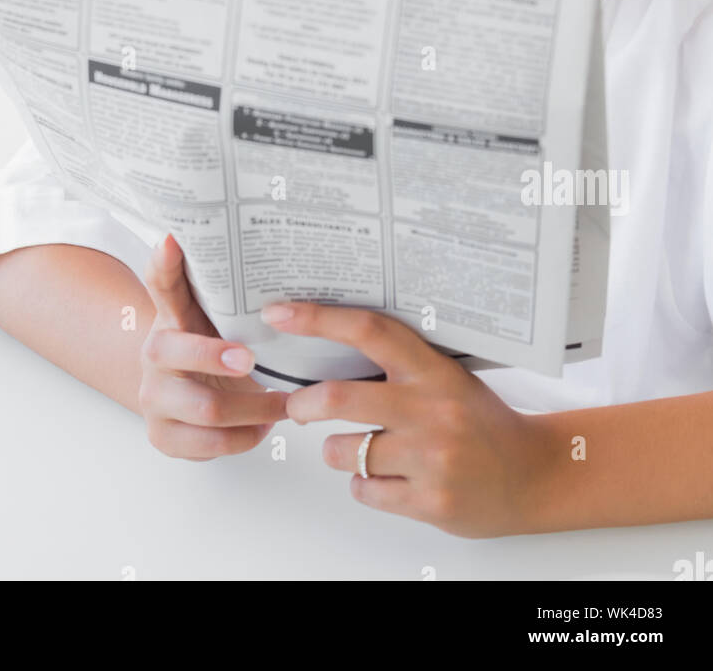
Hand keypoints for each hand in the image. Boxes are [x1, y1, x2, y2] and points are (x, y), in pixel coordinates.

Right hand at [138, 235, 286, 459]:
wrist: (181, 396)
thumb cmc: (214, 348)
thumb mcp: (218, 316)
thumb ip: (226, 290)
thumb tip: (244, 244)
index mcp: (170, 316)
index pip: (161, 283)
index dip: (165, 262)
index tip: (173, 240)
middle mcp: (153, 354)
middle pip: (174, 352)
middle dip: (215, 357)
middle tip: (252, 359)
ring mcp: (154, 398)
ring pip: (206, 408)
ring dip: (254, 407)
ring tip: (285, 403)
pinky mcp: (164, 437)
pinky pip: (211, 444)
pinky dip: (246, 437)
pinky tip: (264, 426)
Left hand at [261, 301, 551, 535]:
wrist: (534, 475)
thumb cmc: (483, 423)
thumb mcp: (447, 378)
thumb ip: (401, 365)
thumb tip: (335, 347)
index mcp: (433, 371)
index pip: (369, 331)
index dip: (318, 319)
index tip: (280, 314)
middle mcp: (430, 410)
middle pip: (341, 397)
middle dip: (305, 404)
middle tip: (299, 407)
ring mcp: (430, 458)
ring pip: (344, 451)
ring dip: (337, 452)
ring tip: (360, 449)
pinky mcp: (429, 501)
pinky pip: (366, 490)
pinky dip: (365, 485)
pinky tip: (388, 478)